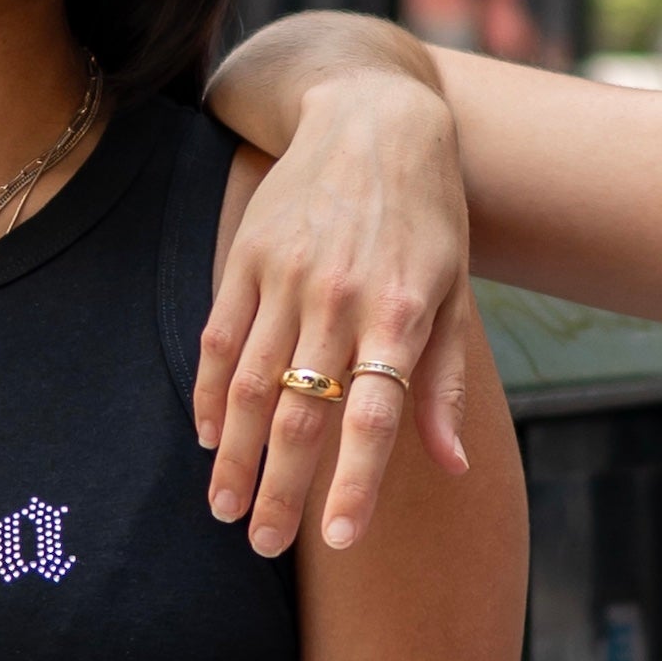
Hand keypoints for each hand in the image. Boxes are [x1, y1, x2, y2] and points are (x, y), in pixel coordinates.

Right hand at [194, 75, 473, 555]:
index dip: (355, 483)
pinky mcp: (246, 256)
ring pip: (250, 386)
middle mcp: (340, 297)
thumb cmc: (426, 216)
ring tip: (226, 510)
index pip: (375, 417)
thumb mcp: (454, 291)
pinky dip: (208, 395)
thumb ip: (445, 383)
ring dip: (235, 456)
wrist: (371, 116)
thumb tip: (452, 466)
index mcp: (400, 312)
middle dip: (282, 488)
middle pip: (303, 413)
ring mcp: (286, 276)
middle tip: (264, 544)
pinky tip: (208, 439)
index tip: (339, 541)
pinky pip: (218, 340)